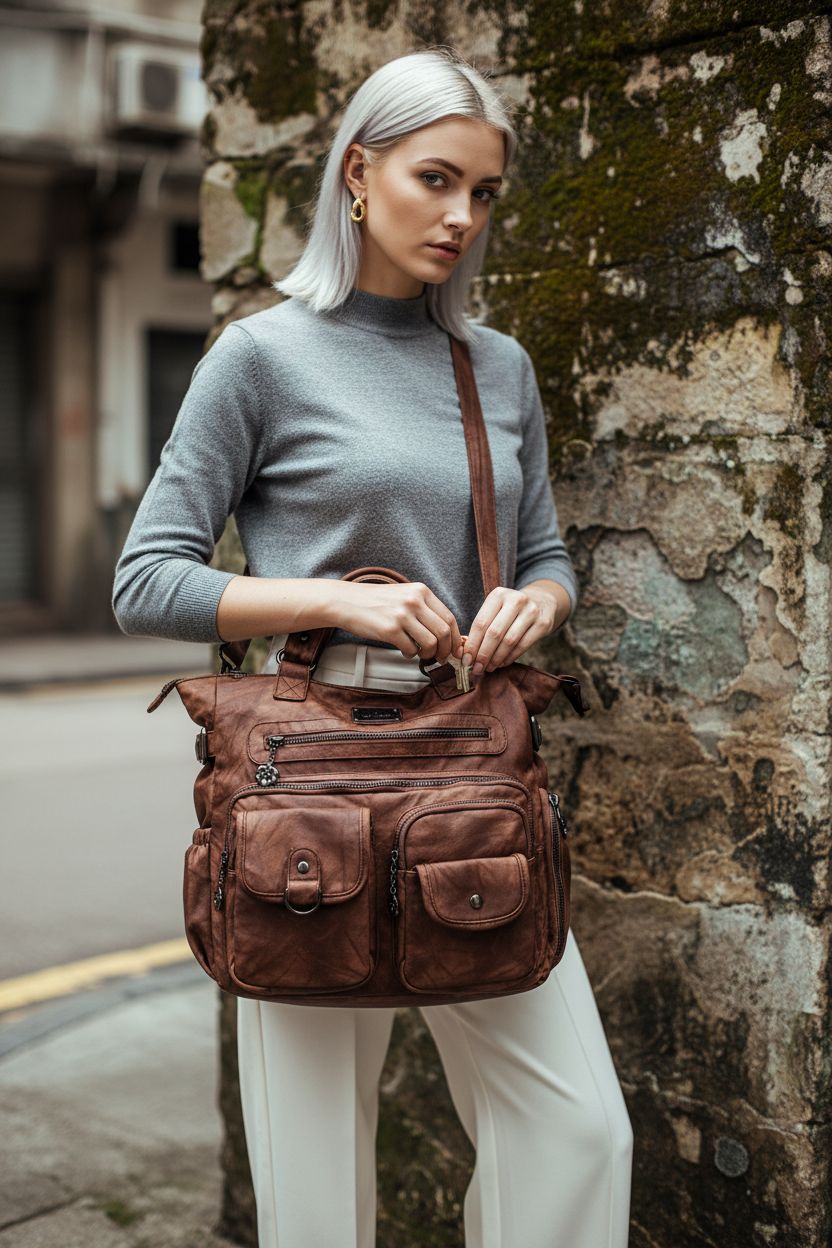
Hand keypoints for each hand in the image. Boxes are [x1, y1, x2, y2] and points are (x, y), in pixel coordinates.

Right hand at [335, 580, 464, 663]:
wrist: (346, 601)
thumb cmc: (375, 601)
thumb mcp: (404, 595)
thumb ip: (424, 609)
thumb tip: (445, 633)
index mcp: (421, 591)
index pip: (449, 617)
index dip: (456, 637)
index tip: (454, 649)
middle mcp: (414, 601)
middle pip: (444, 632)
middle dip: (445, 650)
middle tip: (441, 658)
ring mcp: (402, 615)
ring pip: (430, 643)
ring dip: (428, 654)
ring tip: (420, 654)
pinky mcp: (389, 629)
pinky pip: (411, 649)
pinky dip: (410, 654)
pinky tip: (404, 650)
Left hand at [461, 584, 558, 674]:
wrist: (542, 602)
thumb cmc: (511, 610)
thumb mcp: (496, 609)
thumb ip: (482, 627)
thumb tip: (467, 654)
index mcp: (498, 595)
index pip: (481, 623)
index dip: (472, 644)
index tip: (466, 660)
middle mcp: (515, 600)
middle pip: (494, 633)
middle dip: (483, 654)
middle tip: (477, 668)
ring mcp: (531, 611)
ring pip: (509, 641)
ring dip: (496, 658)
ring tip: (489, 667)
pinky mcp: (542, 624)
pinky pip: (523, 646)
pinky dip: (510, 657)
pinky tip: (502, 663)